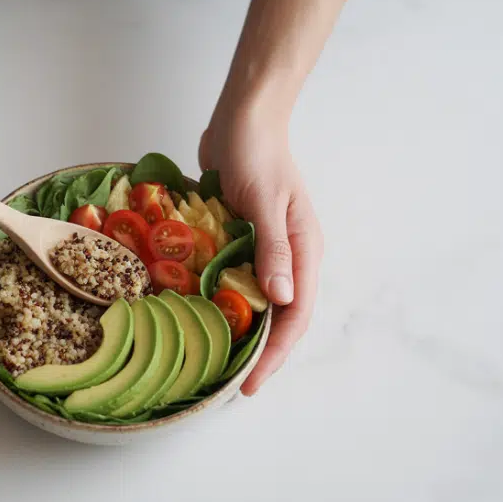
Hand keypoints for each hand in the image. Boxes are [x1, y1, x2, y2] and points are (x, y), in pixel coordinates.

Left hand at [199, 109, 322, 394]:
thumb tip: (282, 299)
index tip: (251, 384)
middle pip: (279, 317)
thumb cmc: (256, 153)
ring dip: (240, 331)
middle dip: (259, 353)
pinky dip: (220, 301)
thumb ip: (272, 249)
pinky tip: (198, 317)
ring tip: (214, 361)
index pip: (296, 315)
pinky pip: (233, 279)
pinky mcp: (240, 239)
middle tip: (228, 384)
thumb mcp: (265, 201)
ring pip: (256, 302)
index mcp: (304, 249)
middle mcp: (288, 255)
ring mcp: (264, 248)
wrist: (242, 117)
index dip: (276, 354)